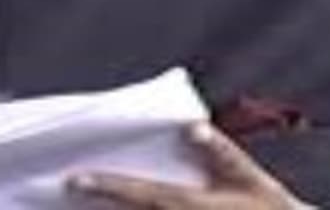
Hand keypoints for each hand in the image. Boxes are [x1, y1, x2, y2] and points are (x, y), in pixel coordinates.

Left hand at [69, 122, 314, 209]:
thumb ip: (221, 151)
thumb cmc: (267, 209)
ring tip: (72, 207)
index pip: (143, 195)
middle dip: (96, 209)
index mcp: (192, 207)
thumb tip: (193, 127)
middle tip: (62, 195)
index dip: (108, 186)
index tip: (74, 179)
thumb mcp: (249, 178)